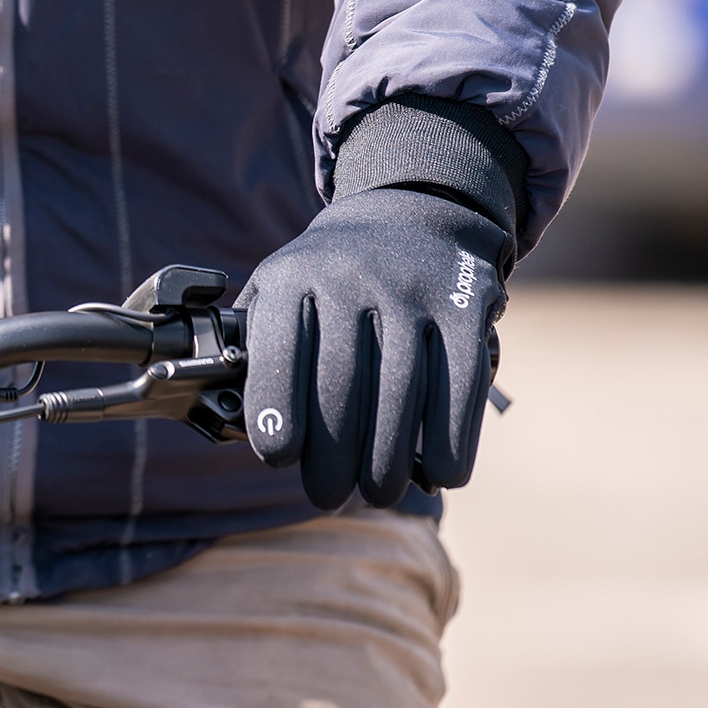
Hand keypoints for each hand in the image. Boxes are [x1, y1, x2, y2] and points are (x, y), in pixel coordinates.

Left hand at [238, 187, 505, 510]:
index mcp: (292, 275)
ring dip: (390, 456)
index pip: (278, 345)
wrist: (410, 213)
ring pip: (401, 387)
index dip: (275, 405)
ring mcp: (411, 289)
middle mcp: (350, 276)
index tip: (276, 457)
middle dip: (334, 452)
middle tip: (327, 494)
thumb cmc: (328, 278)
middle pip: (342, 379)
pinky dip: (452, 436)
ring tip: (379, 491)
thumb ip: (258, 347)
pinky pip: (459, 381)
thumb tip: (243, 425)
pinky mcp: (464, 305)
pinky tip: (440, 473)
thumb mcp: (280, 289)